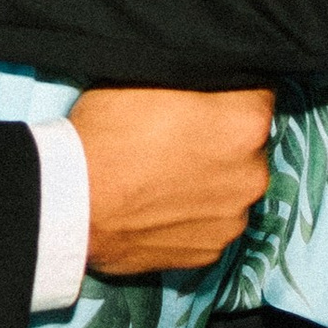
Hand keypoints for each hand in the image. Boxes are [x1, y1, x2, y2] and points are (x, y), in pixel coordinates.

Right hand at [76, 84, 273, 276]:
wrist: (70, 204)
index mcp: (246, 123)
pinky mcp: (211, 252)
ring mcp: (234, 218)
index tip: (203, 97)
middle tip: (177, 137)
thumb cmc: (105, 134)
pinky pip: (211, 223)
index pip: (258, 93)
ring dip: (210, 180)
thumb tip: (209, 75)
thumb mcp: (149, 77)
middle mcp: (253, 173)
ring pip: (231, 187)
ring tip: (164, 177)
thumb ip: (195, 78)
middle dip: (221, 139)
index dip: (229, 92)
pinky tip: (160, 206)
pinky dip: (193, 215)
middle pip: (247, 145)